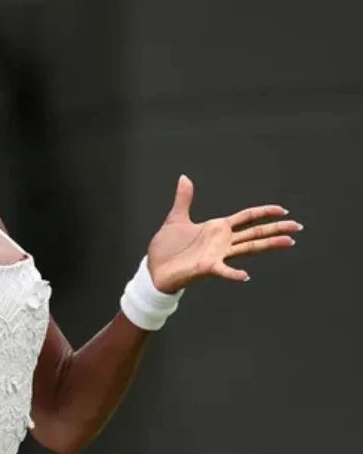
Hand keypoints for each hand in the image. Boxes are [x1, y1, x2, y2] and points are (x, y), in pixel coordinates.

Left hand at [146, 175, 301, 292]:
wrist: (154, 269)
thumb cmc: (166, 248)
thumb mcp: (176, 218)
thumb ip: (184, 199)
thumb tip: (184, 178)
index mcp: (217, 229)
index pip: (247, 218)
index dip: (264, 212)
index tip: (283, 210)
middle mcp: (222, 242)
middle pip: (255, 232)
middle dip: (277, 228)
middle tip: (298, 227)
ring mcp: (217, 255)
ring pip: (248, 248)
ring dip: (268, 245)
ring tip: (289, 242)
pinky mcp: (207, 267)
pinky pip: (224, 270)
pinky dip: (234, 273)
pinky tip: (246, 275)